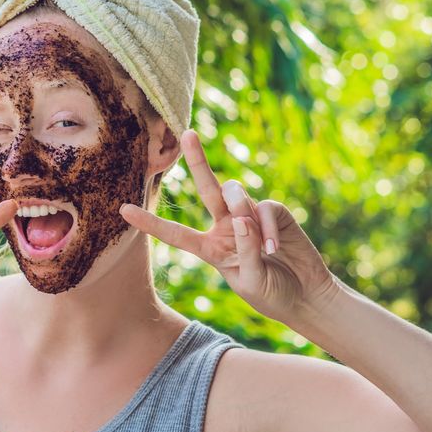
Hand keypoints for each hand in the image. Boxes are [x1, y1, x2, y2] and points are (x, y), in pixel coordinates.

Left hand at [120, 129, 338, 323]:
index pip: (175, 233)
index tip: (123, 210)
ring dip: (242, 208)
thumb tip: (242, 217)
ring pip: (236, 195)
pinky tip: (274, 248)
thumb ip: (245, 250)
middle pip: (208, 189)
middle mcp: (226, 227)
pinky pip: (265, 208)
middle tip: (187, 134)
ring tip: (259, 242)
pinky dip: (267, 227)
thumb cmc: (273, 295)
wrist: (307, 297)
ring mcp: (250, 217)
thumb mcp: (252, 280)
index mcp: (209, 249)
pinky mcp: (275, 213)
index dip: (149, 222)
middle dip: (198, 160)